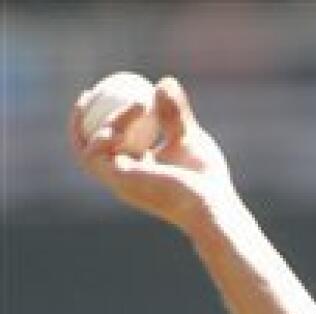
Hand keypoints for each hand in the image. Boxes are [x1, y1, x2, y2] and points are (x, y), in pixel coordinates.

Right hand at [68, 76, 235, 234]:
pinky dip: (114, 124)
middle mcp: (121, 180)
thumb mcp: (189, 137)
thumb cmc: (205, 180)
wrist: (212, 204)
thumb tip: (164, 81)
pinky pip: (100, 148)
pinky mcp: (120, 180)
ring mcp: (118, 182)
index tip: (102, 94)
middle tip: (88, 93)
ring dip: (112, 118)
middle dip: (78, 122)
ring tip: (142, 103)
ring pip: (90, 147)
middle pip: (84, 150)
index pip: (108, 147)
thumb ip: (174, 114)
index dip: (98, 121)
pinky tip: (137, 110)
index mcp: (135, 173)